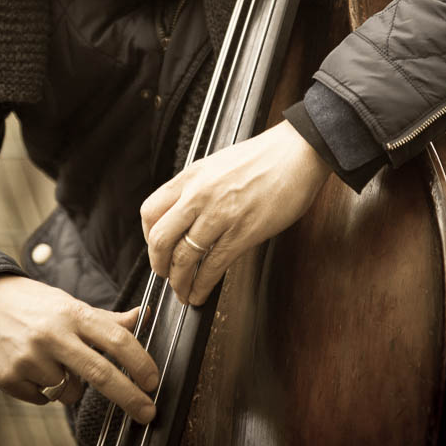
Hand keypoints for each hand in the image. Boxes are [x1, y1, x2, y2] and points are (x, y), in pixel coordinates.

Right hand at [0, 274, 157, 422]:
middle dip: (130, 397)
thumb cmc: (31, 303)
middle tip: (148, 412)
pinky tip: (32, 367)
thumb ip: (106, 318)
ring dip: (71, 385)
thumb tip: (143, 316)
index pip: (116, 339)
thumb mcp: (68, 303)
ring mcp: (29, 359)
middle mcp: (52, 335)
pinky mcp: (9, 378)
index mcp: (72, 313)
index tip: (153, 380)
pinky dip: (44, 390)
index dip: (140, 362)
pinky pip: (43, 400)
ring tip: (53, 360)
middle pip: (101, 374)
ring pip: (71, 392)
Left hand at [140, 120, 330, 306]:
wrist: (298, 152)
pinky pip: (213, 266)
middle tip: (165, 275)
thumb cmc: (264, 156)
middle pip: (160, 239)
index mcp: (191, 176)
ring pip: (184, 258)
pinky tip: (201, 293)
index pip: (150, 211)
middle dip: (158, 265)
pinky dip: (202, 286)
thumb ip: (197, 188)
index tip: (156, 248)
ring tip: (183, 292)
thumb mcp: (217, 164)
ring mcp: (220, 215)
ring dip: (180, 282)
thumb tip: (185, 215)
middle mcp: (199, 195)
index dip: (148, 237)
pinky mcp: (243, 232)